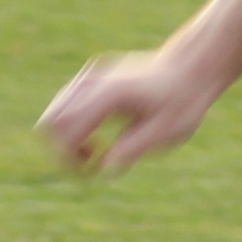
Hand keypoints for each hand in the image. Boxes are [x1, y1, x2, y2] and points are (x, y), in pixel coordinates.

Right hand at [38, 48, 225, 174]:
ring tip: (96, 150)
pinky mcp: (90, 79)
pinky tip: (96, 136)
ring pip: (53, 114)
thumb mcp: (167, 131)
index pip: (65, 129)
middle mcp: (93, 82)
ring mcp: (89, 77)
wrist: (191, 68)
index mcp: (109, 94)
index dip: (70, 159)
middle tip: (92, 163)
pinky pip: (64, 107)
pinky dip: (71, 128)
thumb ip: (135, 148)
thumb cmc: (183, 102)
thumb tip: (106, 167)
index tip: (93, 173)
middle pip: (50, 121)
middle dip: (63, 151)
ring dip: (65, 140)